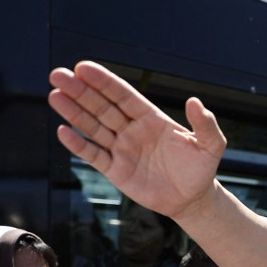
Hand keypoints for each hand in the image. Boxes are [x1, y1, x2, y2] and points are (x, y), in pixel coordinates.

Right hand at [48, 61, 226, 219]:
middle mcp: (132, 130)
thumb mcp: (210, 145)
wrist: (193, 199)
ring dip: (74, 112)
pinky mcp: (116, 171)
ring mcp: (122, 149)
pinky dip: (79, 145)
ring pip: (94, 127)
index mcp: (151, 118)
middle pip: (103, 107)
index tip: (84, 68)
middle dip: (81, 91)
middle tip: (58, 75)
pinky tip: (64, 131)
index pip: (124, 96)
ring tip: (55, 96)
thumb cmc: (201, 168)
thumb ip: (205, 124)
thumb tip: (195, 102)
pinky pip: (94, 155)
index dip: (105, 82)